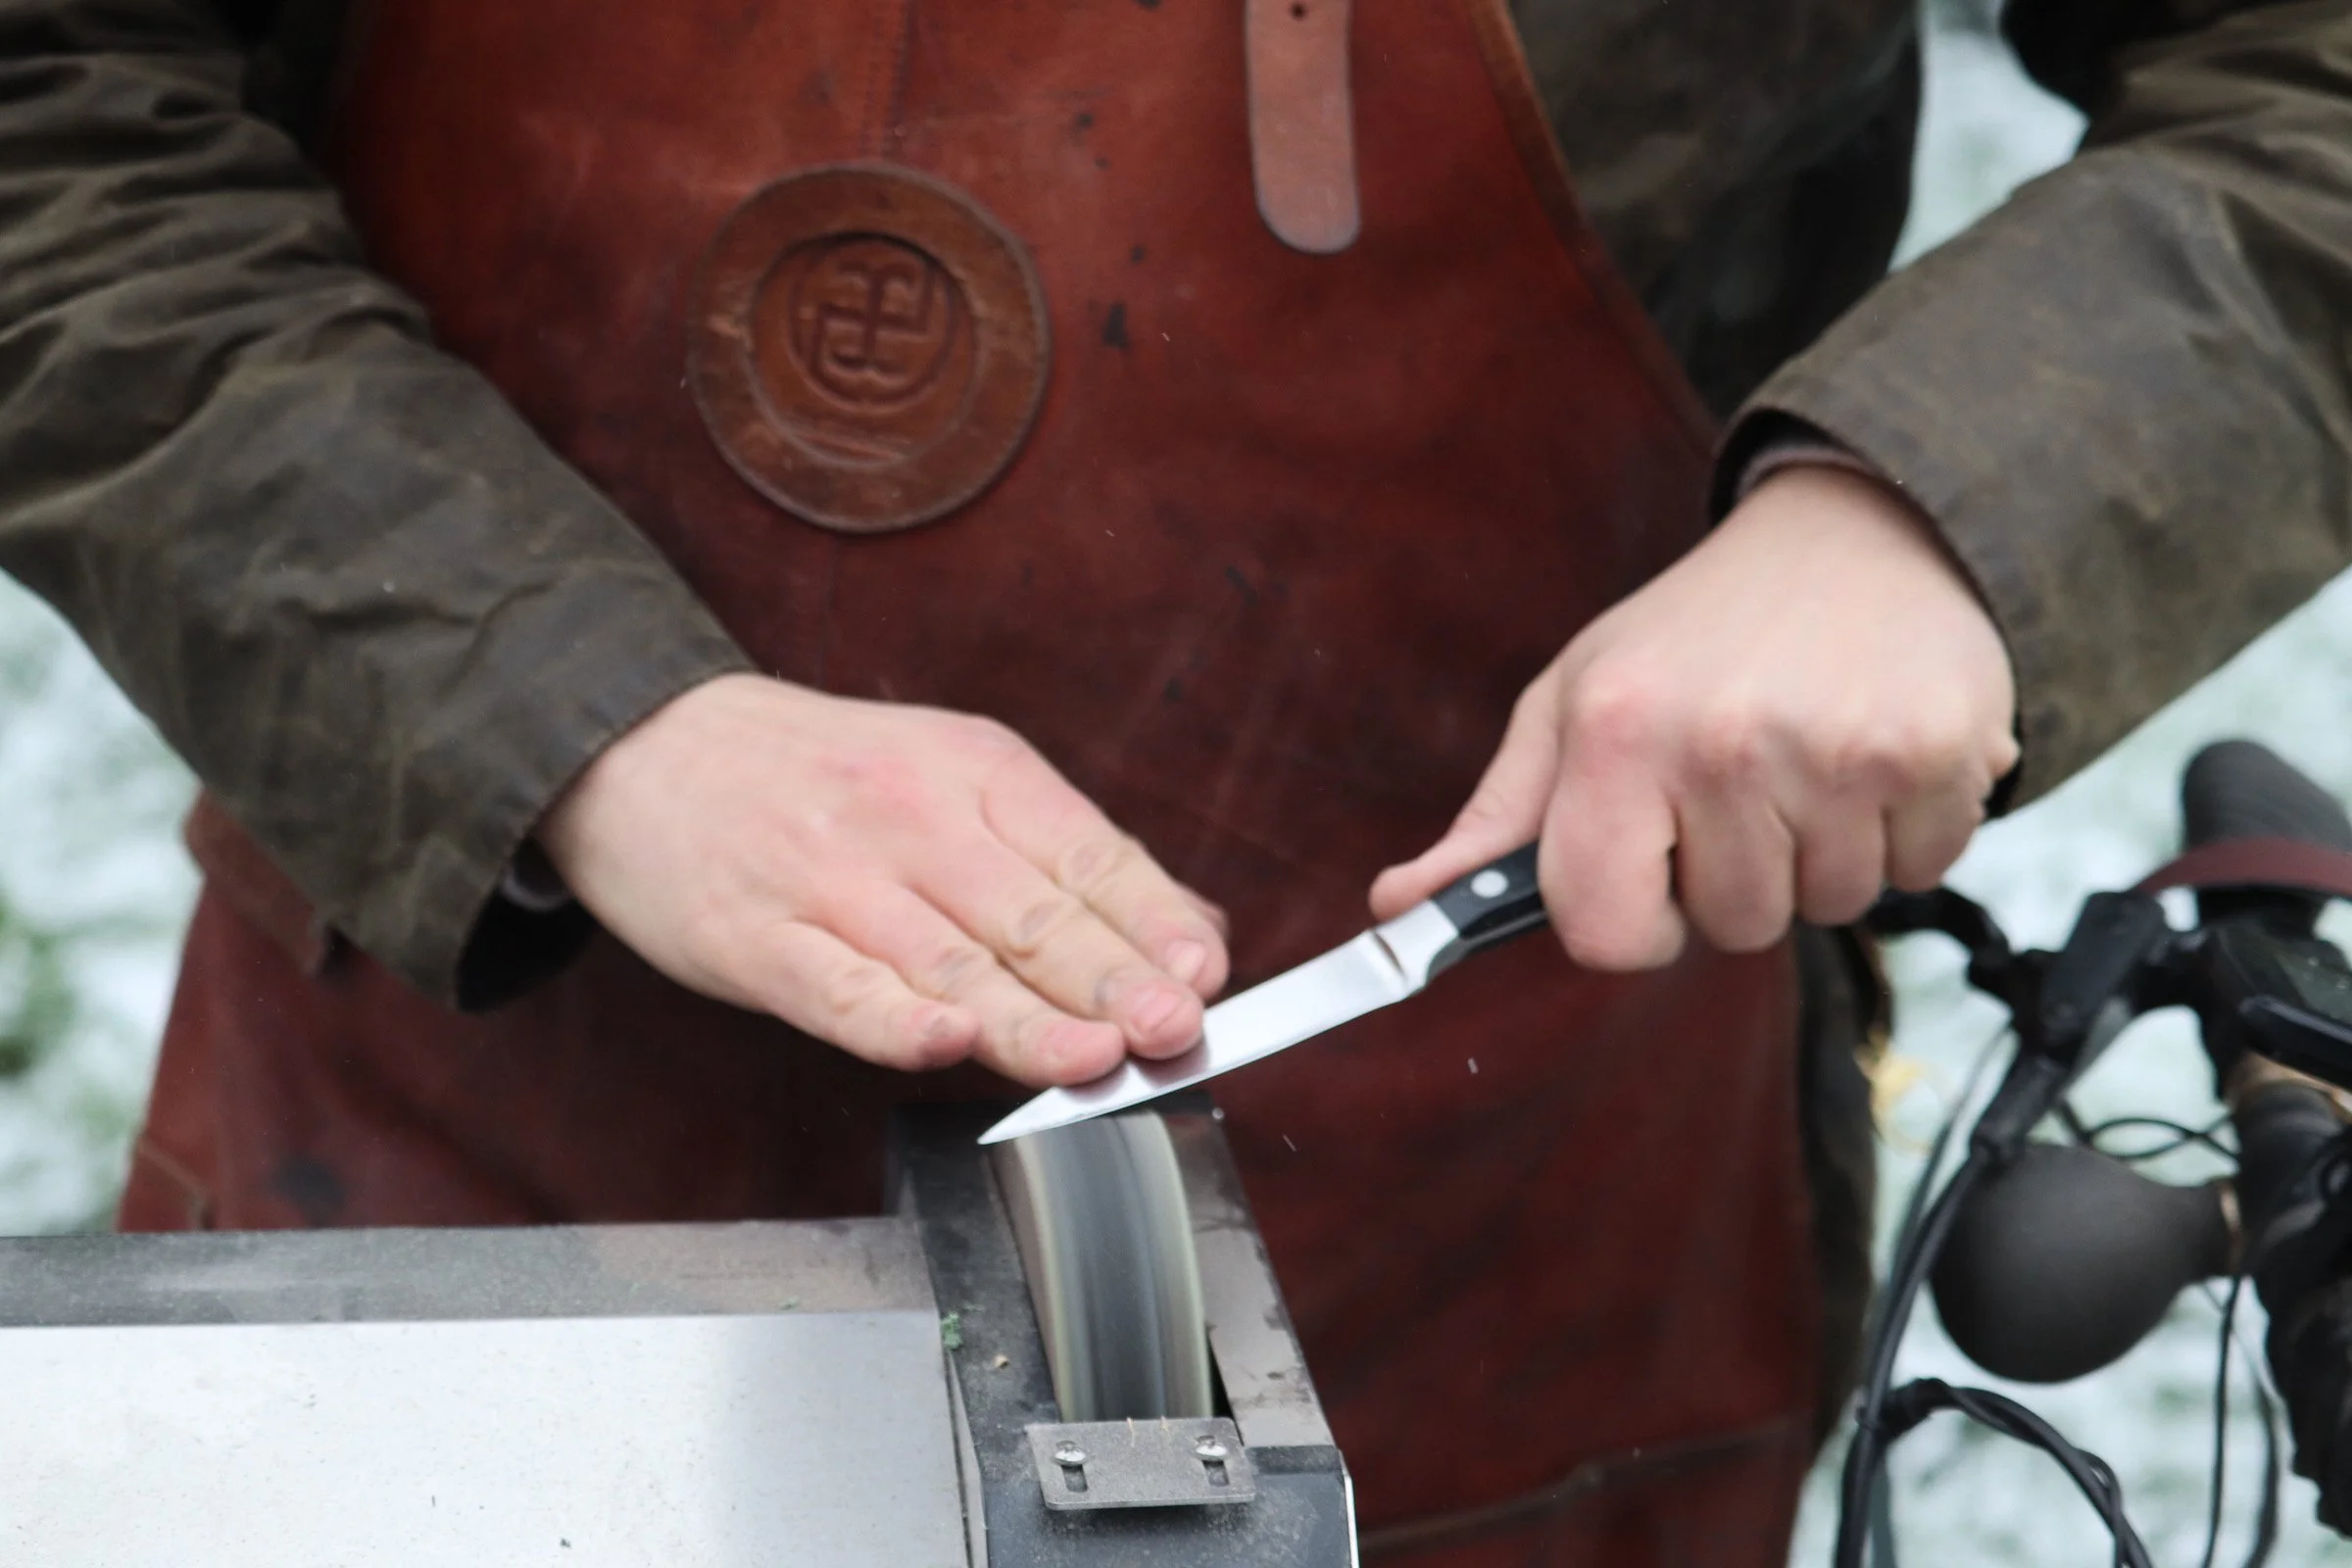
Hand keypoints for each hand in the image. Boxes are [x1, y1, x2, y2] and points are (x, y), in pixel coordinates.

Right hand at [538, 674, 1228, 1084]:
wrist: (645, 746)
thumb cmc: (822, 778)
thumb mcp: (950, 773)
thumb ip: (1067, 856)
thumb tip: (1196, 932)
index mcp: (973, 769)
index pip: (1084, 851)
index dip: (1149, 917)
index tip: (1204, 972)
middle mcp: (910, 818)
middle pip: (1027, 911)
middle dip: (1111, 975)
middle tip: (1174, 1027)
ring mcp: (829, 880)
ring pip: (946, 961)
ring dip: (1028, 1016)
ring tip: (1096, 1059)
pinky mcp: (755, 939)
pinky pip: (834, 987)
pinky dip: (890, 1018)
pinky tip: (942, 1043)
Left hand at [1371, 465, 2018, 966]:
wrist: (1863, 528)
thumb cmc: (1699, 633)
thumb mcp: (1574, 702)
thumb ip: (1495, 821)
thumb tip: (1395, 909)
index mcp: (1616, 733)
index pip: (1606, 934)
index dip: (1630, 922)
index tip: (1651, 875)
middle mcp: (1724, 743)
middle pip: (1732, 929)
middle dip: (1736, 877)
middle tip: (1744, 783)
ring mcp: (1838, 752)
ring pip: (1829, 908)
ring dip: (1822, 857)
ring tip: (1811, 758)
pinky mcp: (1938, 755)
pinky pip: (1919, 874)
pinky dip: (1903, 833)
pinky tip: (1875, 755)